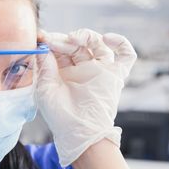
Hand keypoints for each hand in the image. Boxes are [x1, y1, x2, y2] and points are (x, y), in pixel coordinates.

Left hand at [36, 28, 136, 166]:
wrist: (79, 132)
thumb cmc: (59, 115)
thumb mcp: (45, 89)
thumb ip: (44, 67)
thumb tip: (43, 47)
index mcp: (63, 71)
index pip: (60, 48)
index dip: (52, 40)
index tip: (42, 36)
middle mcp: (82, 69)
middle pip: (77, 44)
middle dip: (66, 40)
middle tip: (56, 42)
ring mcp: (99, 71)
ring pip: (97, 44)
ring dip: (87, 36)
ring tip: (75, 39)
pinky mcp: (115, 75)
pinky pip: (126, 55)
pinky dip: (121, 42)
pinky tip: (107, 39)